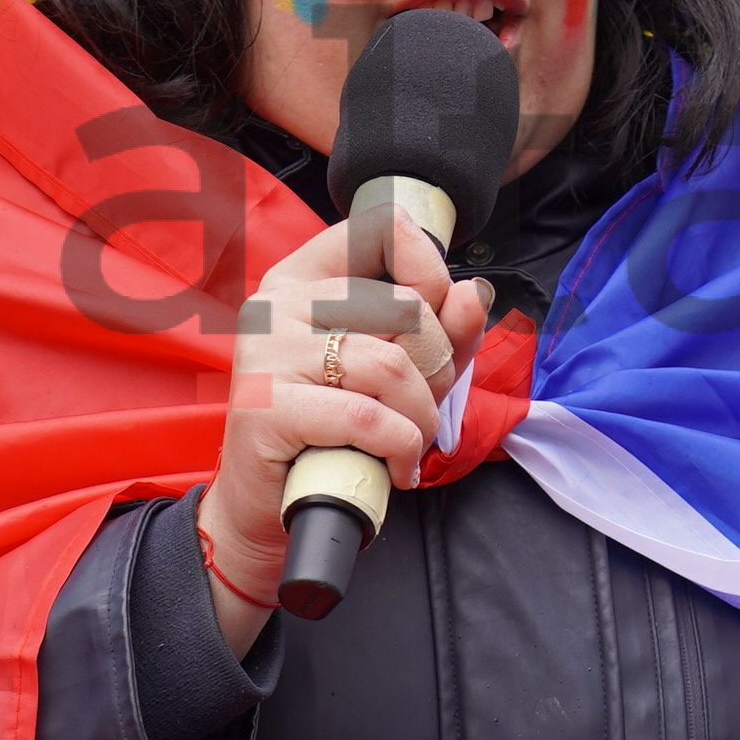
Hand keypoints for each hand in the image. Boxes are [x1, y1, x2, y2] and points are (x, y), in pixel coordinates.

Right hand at [195, 213, 491, 636]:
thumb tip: (472, 292)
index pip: (376, 229)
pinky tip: (395, 469)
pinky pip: (367, 416)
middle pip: (403, 305)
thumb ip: (440, 332)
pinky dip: (399, 447)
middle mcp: (278, 304)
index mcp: (304, 280)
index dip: (426, 263)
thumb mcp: (403, 375)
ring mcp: (267, 352)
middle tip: (418, 409)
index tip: (439, 310)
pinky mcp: (267, 406)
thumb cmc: (335, 435)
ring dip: (420, 416)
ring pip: (391, 364)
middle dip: (434, 366)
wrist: (268, 510)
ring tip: (408, 443)